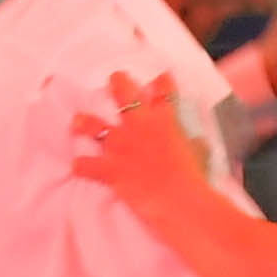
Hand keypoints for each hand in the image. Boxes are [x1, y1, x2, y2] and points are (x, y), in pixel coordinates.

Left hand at [69, 69, 206, 205]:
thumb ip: (195, 143)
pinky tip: (77, 166)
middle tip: (115, 79)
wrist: (179, 199)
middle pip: (124, 95)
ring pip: (95, 125)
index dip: (162, 82)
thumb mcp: (200, 153)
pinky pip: (87, 165)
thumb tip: (199, 143)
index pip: (163, 92)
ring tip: (77, 121)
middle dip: (117, 83)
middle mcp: (139, 126)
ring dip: (84, 123)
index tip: (161, 77)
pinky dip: (81, 166)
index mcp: (165, 120)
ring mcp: (122, 146)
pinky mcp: (110, 168)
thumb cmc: (194, 177)